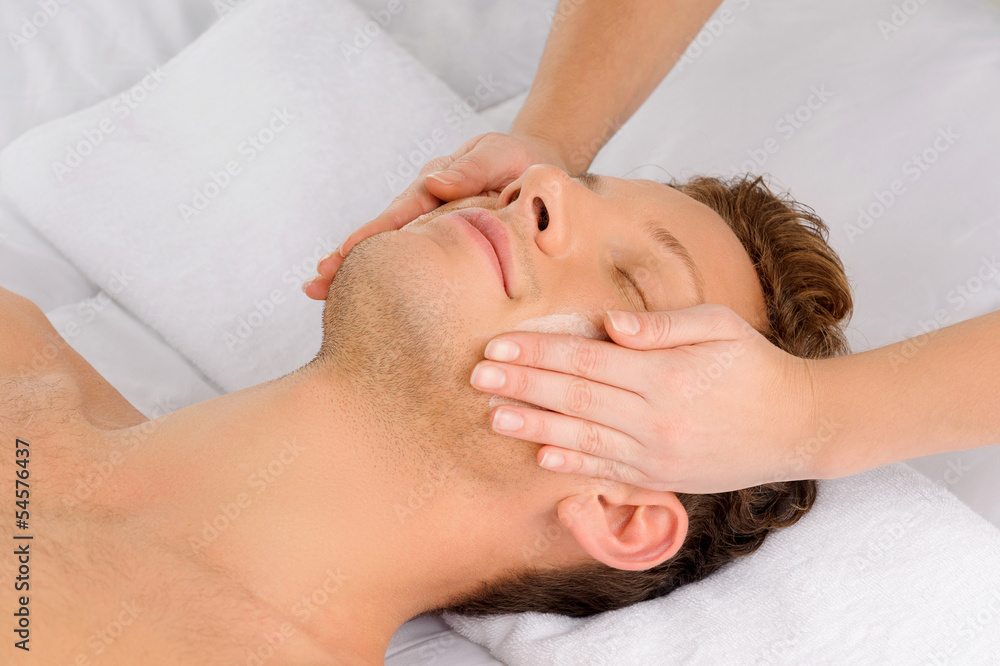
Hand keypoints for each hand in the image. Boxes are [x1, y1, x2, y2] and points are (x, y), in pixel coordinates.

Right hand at [302, 131, 567, 299]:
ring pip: (396, 257)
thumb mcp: (498, 155)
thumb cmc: (518, 163)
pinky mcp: (450, 253)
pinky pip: (421, 270)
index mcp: (433, 192)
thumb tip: (436, 182)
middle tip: (316, 288)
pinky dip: (396, 285)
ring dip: (361, 276)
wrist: (539, 173)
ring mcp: (433, 235)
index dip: (367, 239)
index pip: (396, 218)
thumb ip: (472, 168)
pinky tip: (374, 312)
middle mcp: (425, 215)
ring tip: (325, 298)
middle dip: (347, 262)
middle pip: (383, 241)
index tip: (339, 258)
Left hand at [469, 305, 824, 493]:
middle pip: (574, 397)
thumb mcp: (720, 327)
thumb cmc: (755, 365)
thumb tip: (610, 324)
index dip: (538, 352)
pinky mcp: (662, 477)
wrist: (797, 426)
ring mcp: (656, 453)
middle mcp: (655, 418)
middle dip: (522, 384)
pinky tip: (540, 457)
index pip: (585, 359)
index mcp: (665, 374)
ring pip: (582, 438)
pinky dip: (572, 464)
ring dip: (534, 426)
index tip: (499, 345)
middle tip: (476, 376)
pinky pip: (608, 471)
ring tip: (493, 416)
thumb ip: (663, 326)